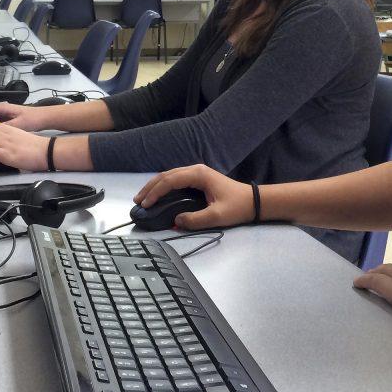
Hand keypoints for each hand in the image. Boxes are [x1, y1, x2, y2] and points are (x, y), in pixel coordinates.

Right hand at [133, 164, 252, 230]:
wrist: (253, 201)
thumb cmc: (237, 206)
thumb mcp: (217, 216)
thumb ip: (195, 219)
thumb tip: (176, 221)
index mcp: (199, 175)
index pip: (170, 180)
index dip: (155, 192)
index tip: (145, 204)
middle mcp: (196, 170)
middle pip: (166, 175)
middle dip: (150, 188)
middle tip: (137, 201)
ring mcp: (197, 173)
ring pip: (170, 176)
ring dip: (155, 186)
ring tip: (143, 198)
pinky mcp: (199, 179)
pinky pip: (176, 180)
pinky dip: (164, 187)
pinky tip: (158, 195)